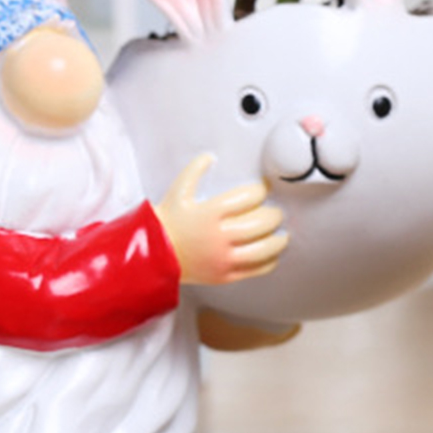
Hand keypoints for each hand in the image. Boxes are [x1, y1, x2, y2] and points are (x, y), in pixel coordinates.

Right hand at [155, 154, 287, 285]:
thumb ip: (194, 171)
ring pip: (265, 248)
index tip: (261, 191)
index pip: (249, 197)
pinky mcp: (225, 275)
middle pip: (262, 222)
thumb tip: (209, 157)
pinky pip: (256, 270)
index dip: (260, 191)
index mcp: (209, 213)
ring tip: (280, 234)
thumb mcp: (178, 192)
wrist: (152, 255)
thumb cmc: (166, 224)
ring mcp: (223, 258)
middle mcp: (219, 237)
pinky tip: (270, 254)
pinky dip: (270, 261)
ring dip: (278, 239)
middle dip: (274, 214)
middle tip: (274, 211)